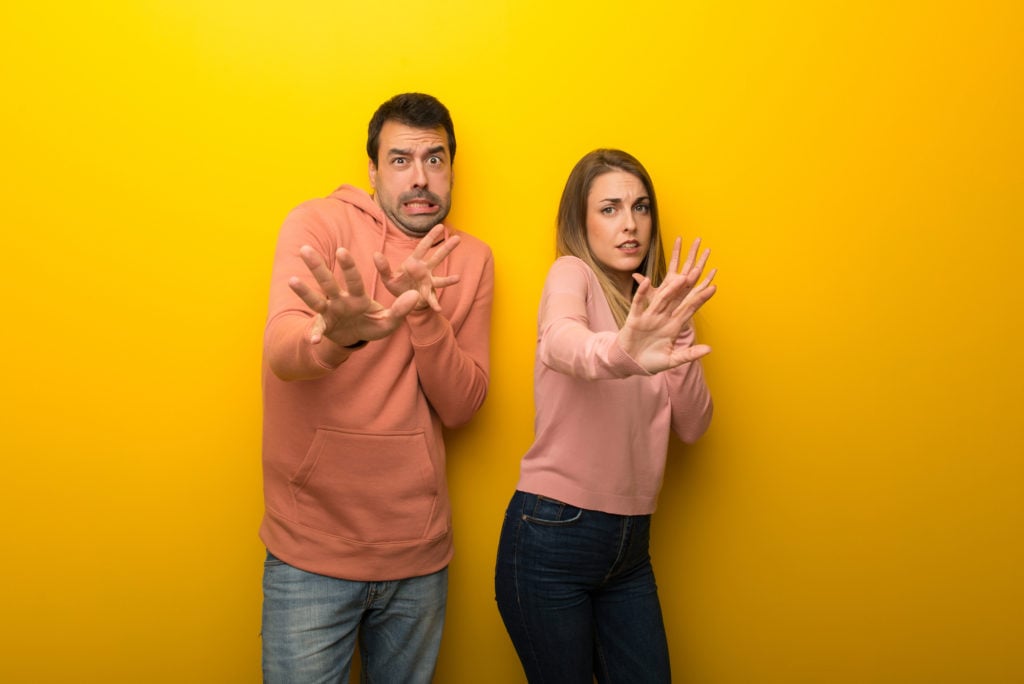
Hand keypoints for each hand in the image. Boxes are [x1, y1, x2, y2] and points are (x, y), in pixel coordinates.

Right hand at [288, 245, 420, 345]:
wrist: (356, 338)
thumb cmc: (372, 324)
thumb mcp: (389, 320)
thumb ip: (401, 309)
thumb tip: (416, 295)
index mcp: (357, 296)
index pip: (353, 279)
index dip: (347, 266)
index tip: (341, 250)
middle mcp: (340, 300)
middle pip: (327, 282)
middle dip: (317, 267)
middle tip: (305, 249)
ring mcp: (330, 312)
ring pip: (315, 299)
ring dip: (304, 291)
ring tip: (292, 281)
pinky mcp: (324, 326)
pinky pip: (318, 330)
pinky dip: (315, 334)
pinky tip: (313, 339)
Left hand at [373, 224, 461, 311]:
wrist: (402, 301)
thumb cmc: (397, 285)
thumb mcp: (387, 277)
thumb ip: (382, 267)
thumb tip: (375, 254)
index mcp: (414, 262)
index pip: (423, 247)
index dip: (431, 236)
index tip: (440, 225)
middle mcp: (424, 270)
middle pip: (437, 258)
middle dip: (446, 248)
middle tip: (458, 238)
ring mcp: (428, 282)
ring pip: (440, 279)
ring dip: (449, 279)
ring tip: (457, 278)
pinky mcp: (427, 295)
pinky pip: (432, 299)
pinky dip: (435, 303)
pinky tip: (438, 308)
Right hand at [617, 237, 716, 373]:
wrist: (630, 364)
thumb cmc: (652, 362)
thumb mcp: (673, 360)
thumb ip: (690, 354)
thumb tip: (709, 349)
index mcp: (674, 326)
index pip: (690, 309)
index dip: (701, 299)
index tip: (713, 288)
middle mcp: (663, 318)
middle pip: (677, 299)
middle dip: (687, 287)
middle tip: (698, 271)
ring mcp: (649, 316)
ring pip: (661, 299)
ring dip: (670, 289)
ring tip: (680, 277)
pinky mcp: (635, 318)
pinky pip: (638, 303)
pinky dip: (641, 293)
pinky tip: (647, 281)